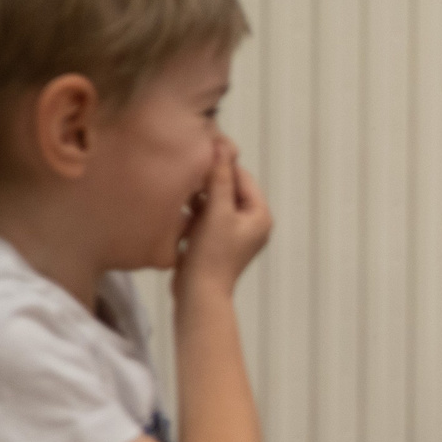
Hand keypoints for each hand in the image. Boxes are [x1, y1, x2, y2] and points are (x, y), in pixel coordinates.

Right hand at [175, 139, 272, 299]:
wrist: (199, 294)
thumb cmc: (212, 255)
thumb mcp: (217, 212)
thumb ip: (220, 179)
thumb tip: (222, 147)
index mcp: (260, 215)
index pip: (243, 178)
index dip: (223, 163)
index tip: (202, 148)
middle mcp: (253, 223)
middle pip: (231, 189)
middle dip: (210, 179)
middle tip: (188, 166)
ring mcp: (236, 233)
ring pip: (217, 202)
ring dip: (201, 194)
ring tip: (183, 186)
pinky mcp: (218, 242)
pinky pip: (208, 217)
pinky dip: (196, 210)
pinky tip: (181, 206)